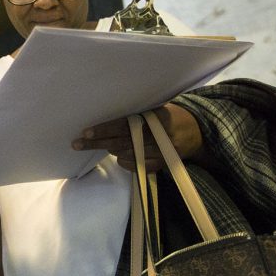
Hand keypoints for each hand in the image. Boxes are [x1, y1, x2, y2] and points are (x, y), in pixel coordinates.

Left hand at [71, 104, 204, 171]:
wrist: (198, 132)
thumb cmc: (170, 116)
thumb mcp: (156, 109)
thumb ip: (136, 115)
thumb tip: (107, 121)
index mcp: (155, 118)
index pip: (125, 124)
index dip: (105, 129)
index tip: (87, 131)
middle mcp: (157, 136)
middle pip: (121, 142)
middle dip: (97, 143)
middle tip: (77, 143)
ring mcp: (160, 153)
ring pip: (126, 154)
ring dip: (111, 149)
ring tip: (98, 143)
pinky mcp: (162, 164)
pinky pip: (136, 166)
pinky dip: (125, 162)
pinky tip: (121, 156)